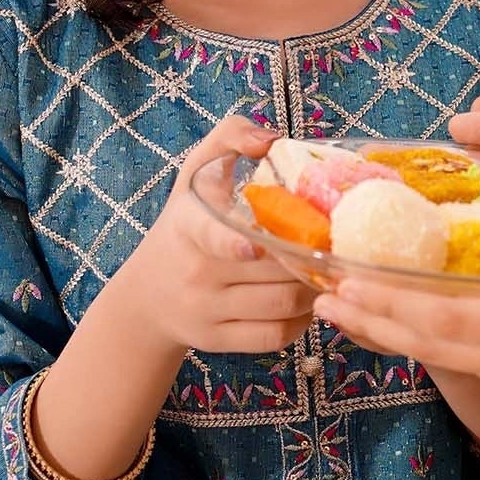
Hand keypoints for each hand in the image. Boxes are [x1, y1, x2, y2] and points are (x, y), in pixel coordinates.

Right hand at [117, 115, 317, 355]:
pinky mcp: (217, 340)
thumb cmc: (184, 226)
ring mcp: (206, 311)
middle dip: (308, 260)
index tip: (255, 247)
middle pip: (271, 273)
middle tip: (333, 248)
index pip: (211, 237)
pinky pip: (274, 337)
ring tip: (324, 271)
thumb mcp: (194, 175)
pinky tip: (306, 303)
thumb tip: (272, 139)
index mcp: (190, 227)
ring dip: (314, 289)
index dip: (234, 244)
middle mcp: (196, 272)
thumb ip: (229, 139)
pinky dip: (300, 323)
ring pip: (280, 305)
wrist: (147, 296)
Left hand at [314, 220, 479, 479]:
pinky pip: (474, 361)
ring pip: (448, 356)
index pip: (451, 319)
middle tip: (321, 298)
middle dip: (375, 321)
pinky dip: (436, 341)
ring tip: (351, 312)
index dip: (394, 303)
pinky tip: (422, 326)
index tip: (347, 286)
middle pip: (432, 343)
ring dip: (397, 333)